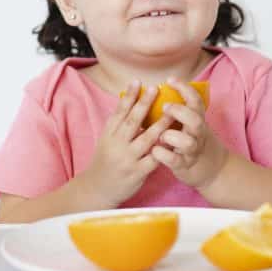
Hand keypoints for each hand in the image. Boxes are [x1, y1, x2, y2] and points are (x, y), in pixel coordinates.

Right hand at [80, 82, 175, 206]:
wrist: (97, 188)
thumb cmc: (106, 160)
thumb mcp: (106, 139)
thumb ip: (119, 124)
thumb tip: (131, 101)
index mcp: (109, 133)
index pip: (119, 111)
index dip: (129, 96)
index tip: (137, 81)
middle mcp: (117, 144)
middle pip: (132, 121)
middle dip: (144, 104)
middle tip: (155, 88)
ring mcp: (127, 158)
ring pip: (146, 139)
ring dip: (160, 124)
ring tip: (172, 112)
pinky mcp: (137, 172)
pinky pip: (153, 159)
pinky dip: (163, 149)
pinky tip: (174, 140)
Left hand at [151, 78, 227, 189]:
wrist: (208, 167)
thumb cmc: (190, 138)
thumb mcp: (189, 122)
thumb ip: (177, 109)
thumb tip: (153, 91)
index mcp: (197, 119)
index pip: (195, 100)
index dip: (184, 88)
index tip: (170, 79)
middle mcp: (197, 133)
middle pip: (195, 119)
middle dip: (180, 111)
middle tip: (165, 107)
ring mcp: (192, 149)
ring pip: (187, 142)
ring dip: (172, 136)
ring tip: (161, 135)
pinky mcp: (184, 164)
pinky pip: (175, 160)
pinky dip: (164, 155)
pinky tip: (155, 150)